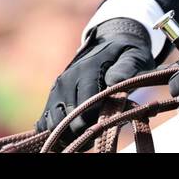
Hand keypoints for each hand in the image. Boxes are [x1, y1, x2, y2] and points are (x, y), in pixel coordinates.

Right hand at [34, 18, 154, 144]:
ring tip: (89, 133)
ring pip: (52, 125)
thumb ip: (125, 68)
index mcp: (86, 70)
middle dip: (84, 132)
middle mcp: (66, 80)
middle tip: (101, 131)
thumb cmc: (126, 54)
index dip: (97, 122)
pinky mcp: (51, 98)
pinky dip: (56, 134)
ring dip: (69, 135)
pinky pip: (45, 123)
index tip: (109, 126)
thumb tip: (114, 82)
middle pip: (67, 120)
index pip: (85, 106)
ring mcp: (56, 90)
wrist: (110, 43)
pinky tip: (74, 134)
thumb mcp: (133, 56)